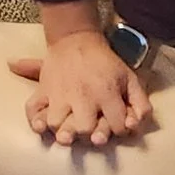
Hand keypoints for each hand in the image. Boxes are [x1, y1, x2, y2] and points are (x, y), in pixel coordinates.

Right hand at [10, 31, 152, 147]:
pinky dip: (35, 120)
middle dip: (88, 134)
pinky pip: (32, 109)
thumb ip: (141, 103)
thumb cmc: (105, 63)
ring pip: (56, 123)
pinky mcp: (43, 90)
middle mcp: (82, 96)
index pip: (116, 125)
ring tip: (66, 135)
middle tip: (89, 133)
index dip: (120, 129)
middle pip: (83, 128)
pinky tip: (41, 127)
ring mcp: (60, 94)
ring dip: (61, 131)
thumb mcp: (130, 78)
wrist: (76, 40)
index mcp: (107, 93)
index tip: (116, 126)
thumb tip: (137, 124)